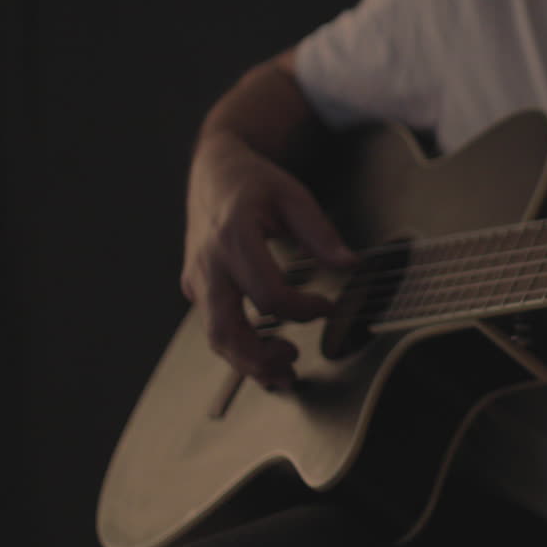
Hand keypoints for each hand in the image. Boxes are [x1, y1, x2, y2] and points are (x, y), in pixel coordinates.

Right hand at [180, 132, 355, 388]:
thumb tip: (350, 265)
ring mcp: (197, 278)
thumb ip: (321, 233)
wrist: (213, 172)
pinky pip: (215, 326)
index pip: (267, 293)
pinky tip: (266, 360)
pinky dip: (239, 349)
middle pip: (226, 328)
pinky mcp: (196, 288)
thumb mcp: (293, 196)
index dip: (301, 309)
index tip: (326, 307)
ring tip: (284, 374)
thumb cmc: (254, 183)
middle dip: (260, 357)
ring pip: (214, 336)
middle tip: (295, 364)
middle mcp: (208, 263)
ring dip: (248, 363)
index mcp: (234, 236)